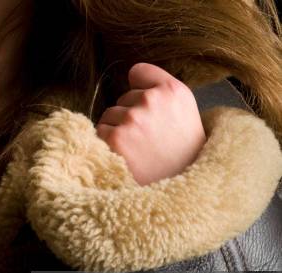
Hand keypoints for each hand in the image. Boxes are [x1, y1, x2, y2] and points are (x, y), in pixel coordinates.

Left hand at [96, 63, 205, 185]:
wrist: (183, 189)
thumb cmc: (181, 153)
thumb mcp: (184, 114)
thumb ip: (161, 92)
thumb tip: (130, 76)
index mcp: (173, 91)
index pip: (139, 72)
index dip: (139, 89)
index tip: (147, 106)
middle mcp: (153, 100)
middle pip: (124, 97)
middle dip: (131, 115)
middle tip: (149, 140)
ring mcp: (132, 119)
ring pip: (110, 115)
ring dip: (118, 130)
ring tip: (138, 150)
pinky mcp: (115, 139)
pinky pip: (99, 133)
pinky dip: (107, 145)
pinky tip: (126, 157)